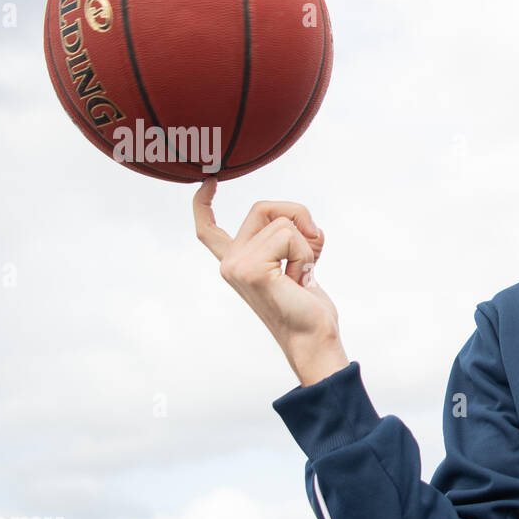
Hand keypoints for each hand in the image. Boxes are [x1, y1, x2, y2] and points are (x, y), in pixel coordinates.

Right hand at [193, 179, 349, 385]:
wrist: (313, 337)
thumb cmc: (308, 306)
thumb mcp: (299, 261)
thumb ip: (289, 237)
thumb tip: (303, 221)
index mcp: (236, 263)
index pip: (208, 230)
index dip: (204, 202)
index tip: (210, 182)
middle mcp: (230, 264)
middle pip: (262, 208)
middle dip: (298, 215)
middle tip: (314, 246)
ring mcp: (236, 266)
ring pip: (283, 222)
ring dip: (307, 246)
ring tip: (302, 275)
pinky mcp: (251, 269)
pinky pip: (289, 236)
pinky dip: (306, 254)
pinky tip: (301, 279)